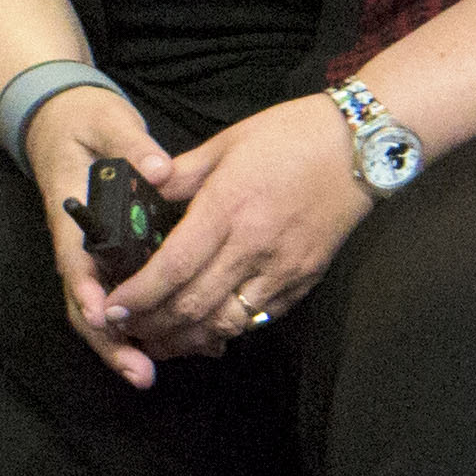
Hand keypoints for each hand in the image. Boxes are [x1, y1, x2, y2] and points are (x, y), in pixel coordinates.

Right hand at [21, 80, 174, 389]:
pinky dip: (151, 326)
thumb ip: (130, 144)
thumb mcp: (105, 123)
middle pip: (87, 305)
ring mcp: (96, 259)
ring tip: (159, 372)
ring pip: (105, 313)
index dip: (87, 293)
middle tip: (140, 372)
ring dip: (129, 345)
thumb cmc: (84, 124)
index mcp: (71, 217)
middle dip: (111, 343)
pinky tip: (188, 342)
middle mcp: (80, 247)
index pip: (74, 262)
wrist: (67, 125)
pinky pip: (128, 300)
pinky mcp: (116, 262)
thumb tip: (158, 169)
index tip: (102, 317)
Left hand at [111, 93, 370, 361]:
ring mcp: (283, 268)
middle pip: (194, 306)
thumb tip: (143, 189)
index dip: (139, 296)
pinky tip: (207, 331)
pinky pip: (259, 318)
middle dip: (153, 326)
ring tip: (159, 340)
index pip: (173, 267)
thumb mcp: (226, 142)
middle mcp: (254, 246)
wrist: (362, 146)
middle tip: (126, 330)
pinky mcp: (304, 280)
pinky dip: (227, 331)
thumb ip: (180, 173)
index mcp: (227, 208)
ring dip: (187, 339)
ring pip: (226, 323)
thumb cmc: (292, 136)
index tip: (113, 308)